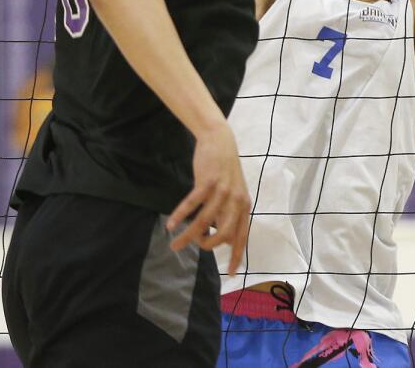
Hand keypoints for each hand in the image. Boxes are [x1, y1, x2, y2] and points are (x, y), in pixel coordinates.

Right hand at [166, 121, 250, 275]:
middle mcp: (236, 200)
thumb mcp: (234, 193)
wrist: (220, 141)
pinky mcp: (209, 181)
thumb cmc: (224, 171)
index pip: (242, 236)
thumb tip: (224, 240)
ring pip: (204, 222)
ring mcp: (223, 191)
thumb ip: (230, 215)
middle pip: (223, 233)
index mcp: (244, 206)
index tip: (231, 274)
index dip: (237, 256)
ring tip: (173, 242)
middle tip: (194, 247)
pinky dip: (180, 215)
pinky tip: (170, 224)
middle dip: (207, 246)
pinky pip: (192, 204)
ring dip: (187, 236)